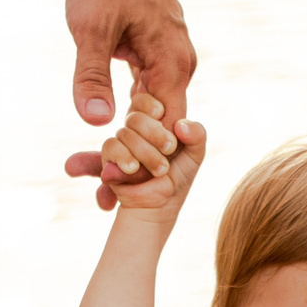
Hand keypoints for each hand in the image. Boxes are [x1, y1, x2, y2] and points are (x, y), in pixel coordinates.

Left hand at [64, 0, 195, 211]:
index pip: (164, 132)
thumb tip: (96, 124)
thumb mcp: (90, 28)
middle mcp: (180, 68)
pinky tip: (109, 145)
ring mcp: (172, 63)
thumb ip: (92, 77)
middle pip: (162, 132)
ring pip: (155, 118)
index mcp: (171, 65)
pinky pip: (150, 100)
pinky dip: (131, 124)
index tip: (108, 186)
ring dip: (130, 149)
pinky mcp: (159, 57)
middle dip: (134, 167)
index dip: (139, 162)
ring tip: (100, 181)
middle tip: (100, 197)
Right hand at [99, 97, 204, 218]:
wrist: (162, 205)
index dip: (150, 105)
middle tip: (169, 149)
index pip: (143, 101)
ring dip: (146, 153)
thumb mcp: (194, 155)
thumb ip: (197, 135)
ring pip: (125, 134)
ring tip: (161, 170)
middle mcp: (134, 130)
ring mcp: (120, 143)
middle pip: (135, 117)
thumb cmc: (177, 177)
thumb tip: (181, 124)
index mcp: (152, 122)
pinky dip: (124, 157)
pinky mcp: (108, 159)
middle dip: (154, 133)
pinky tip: (134, 169)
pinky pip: (111, 147)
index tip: (161, 114)